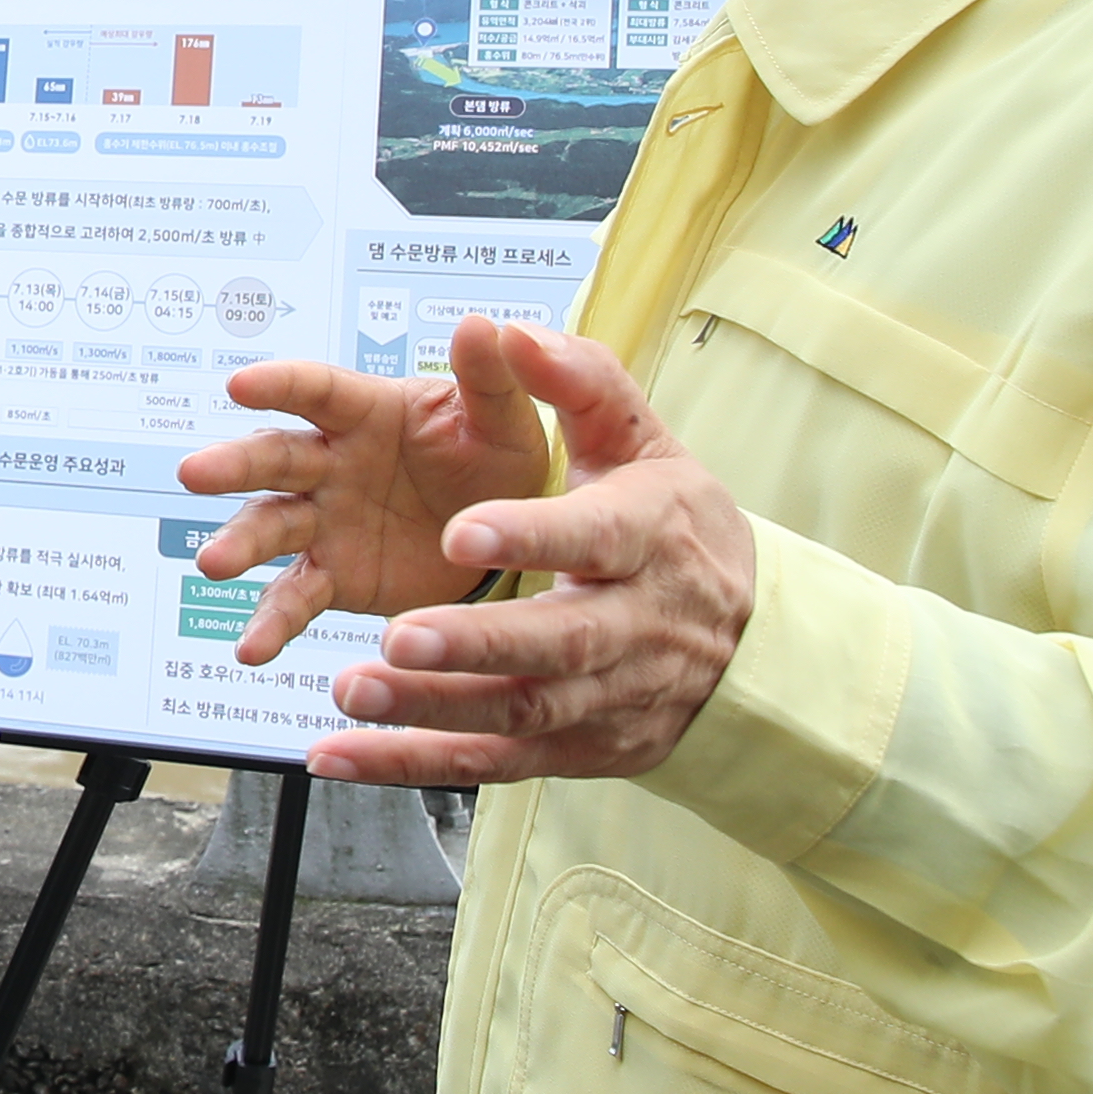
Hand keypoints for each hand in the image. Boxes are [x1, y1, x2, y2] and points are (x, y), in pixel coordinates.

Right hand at [177, 310, 559, 640]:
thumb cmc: (498, 460)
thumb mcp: (504, 420)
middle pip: (273, 456)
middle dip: (232, 464)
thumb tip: (480, 323)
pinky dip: (271, 622)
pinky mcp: (333, 573)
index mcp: (369, 413)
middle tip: (194, 473)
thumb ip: (489, 376)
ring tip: (214, 563)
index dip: (279, 385)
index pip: (317, 391)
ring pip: (269, 525)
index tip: (240, 384)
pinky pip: (296, 596)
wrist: (506, 538)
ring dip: (238, 542)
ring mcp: (326, 519)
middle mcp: (333, 463)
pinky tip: (252, 649)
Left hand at [296, 322, 758, 788]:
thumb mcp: (644, 445)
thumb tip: (511, 330)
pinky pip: (488, 762)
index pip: (595, 537)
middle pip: (557, 643)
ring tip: (353, 691)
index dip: (533, 535)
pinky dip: (410, 763)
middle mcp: (633, 625)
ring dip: (432, 708)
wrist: (752, 646)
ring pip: (519, 711)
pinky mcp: (573, 748)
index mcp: (650, 537)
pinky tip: (340, 754)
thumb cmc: (675, 527)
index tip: (463, 527)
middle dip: (478, 645)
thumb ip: (580, 382)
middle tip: (399, 636)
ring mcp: (604, 697)